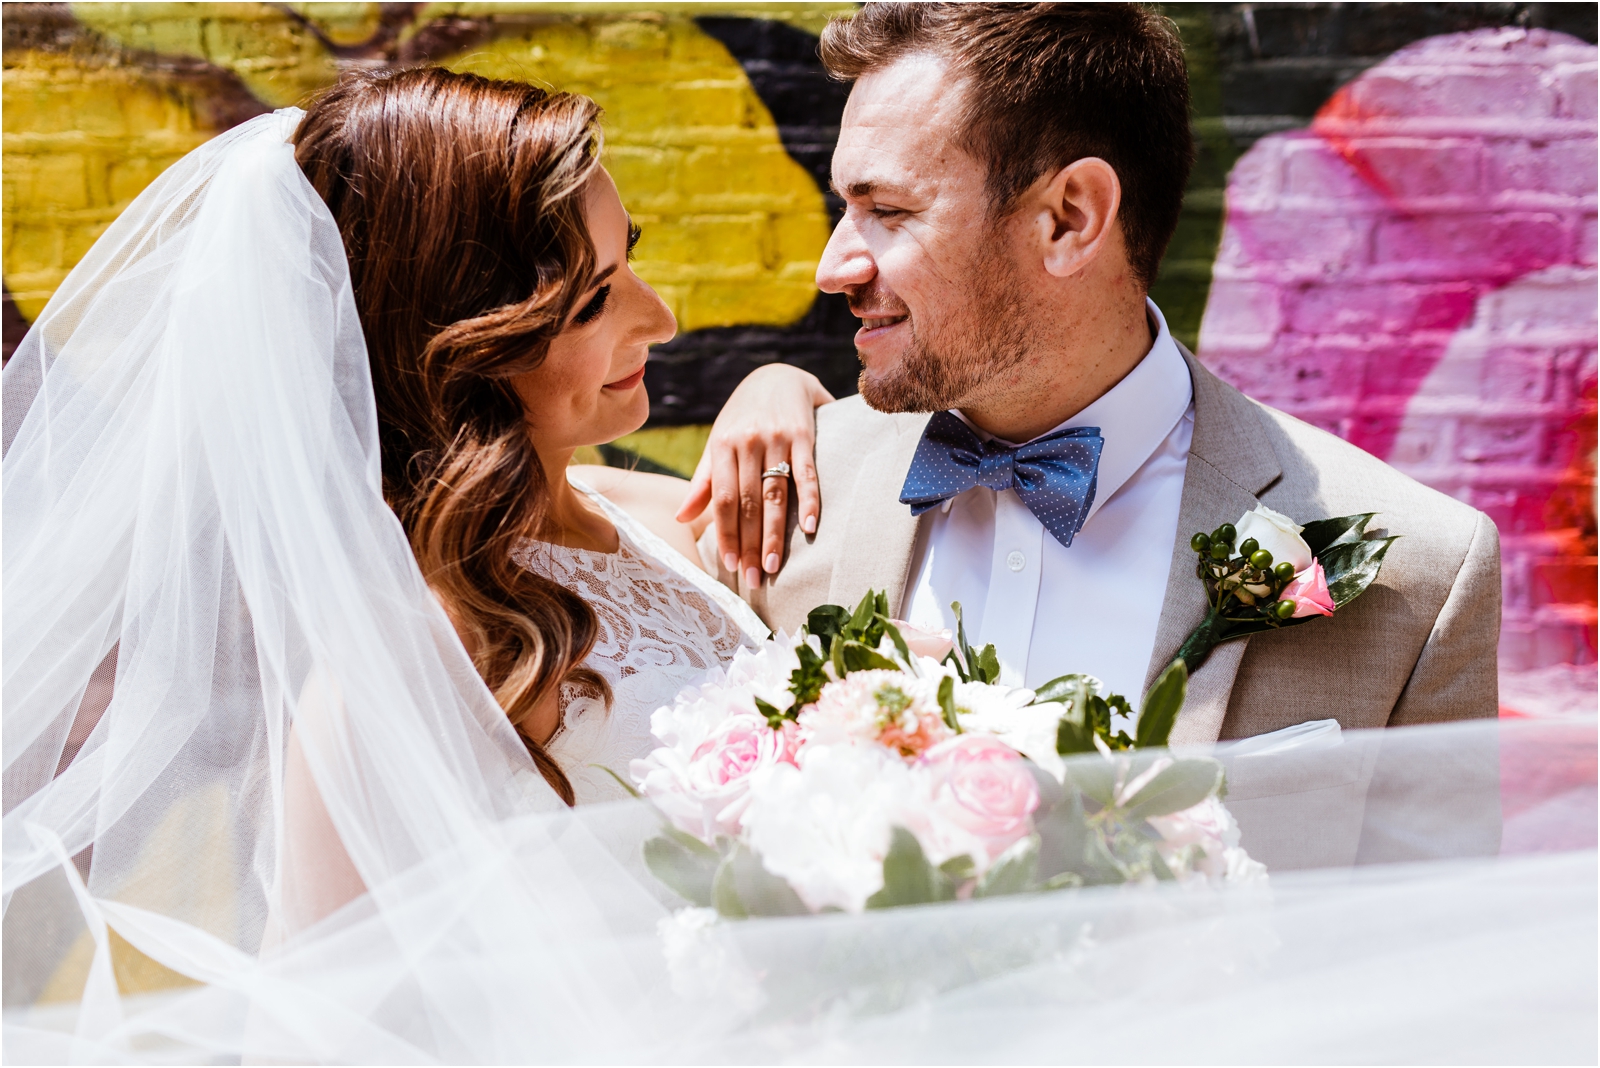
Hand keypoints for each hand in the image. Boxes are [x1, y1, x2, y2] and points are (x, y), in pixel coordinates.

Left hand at [676, 364, 833, 588]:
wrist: (778, 375)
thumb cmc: (742, 417)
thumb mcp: (719, 442)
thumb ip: (704, 481)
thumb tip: (682, 517)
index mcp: (722, 446)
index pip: (722, 500)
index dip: (726, 534)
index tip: (731, 565)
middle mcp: (747, 442)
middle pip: (748, 502)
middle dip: (750, 544)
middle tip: (754, 578)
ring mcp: (776, 438)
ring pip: (775, 493)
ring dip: (775, 533)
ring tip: (774, 565)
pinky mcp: (803, 434)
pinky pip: (807, 473)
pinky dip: (809, 500)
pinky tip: (809, 527)